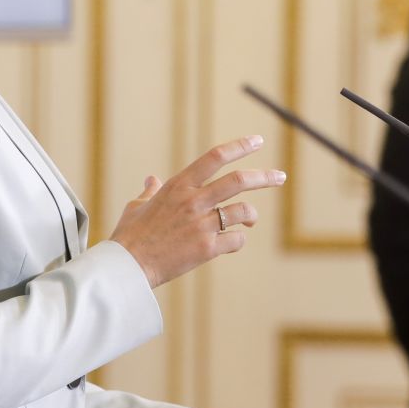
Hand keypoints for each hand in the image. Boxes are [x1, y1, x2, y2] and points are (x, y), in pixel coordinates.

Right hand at [109, 135, 285, 288]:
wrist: (128, 266)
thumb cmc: (130, 236)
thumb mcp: (137, 206)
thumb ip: (150, 191)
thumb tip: (151, 179)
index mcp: (178, 186)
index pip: (215, 157)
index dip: (239, 147)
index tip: (257, 141)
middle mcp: (193, 201)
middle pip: (238, 181)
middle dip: (264, 177)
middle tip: (280, 176)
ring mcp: (201, 225)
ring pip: (242, 211)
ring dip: (251, 215)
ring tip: (250, 220)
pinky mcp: (206, 248)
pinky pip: (236, 240)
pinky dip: (237, 240)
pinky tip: (231, 242)